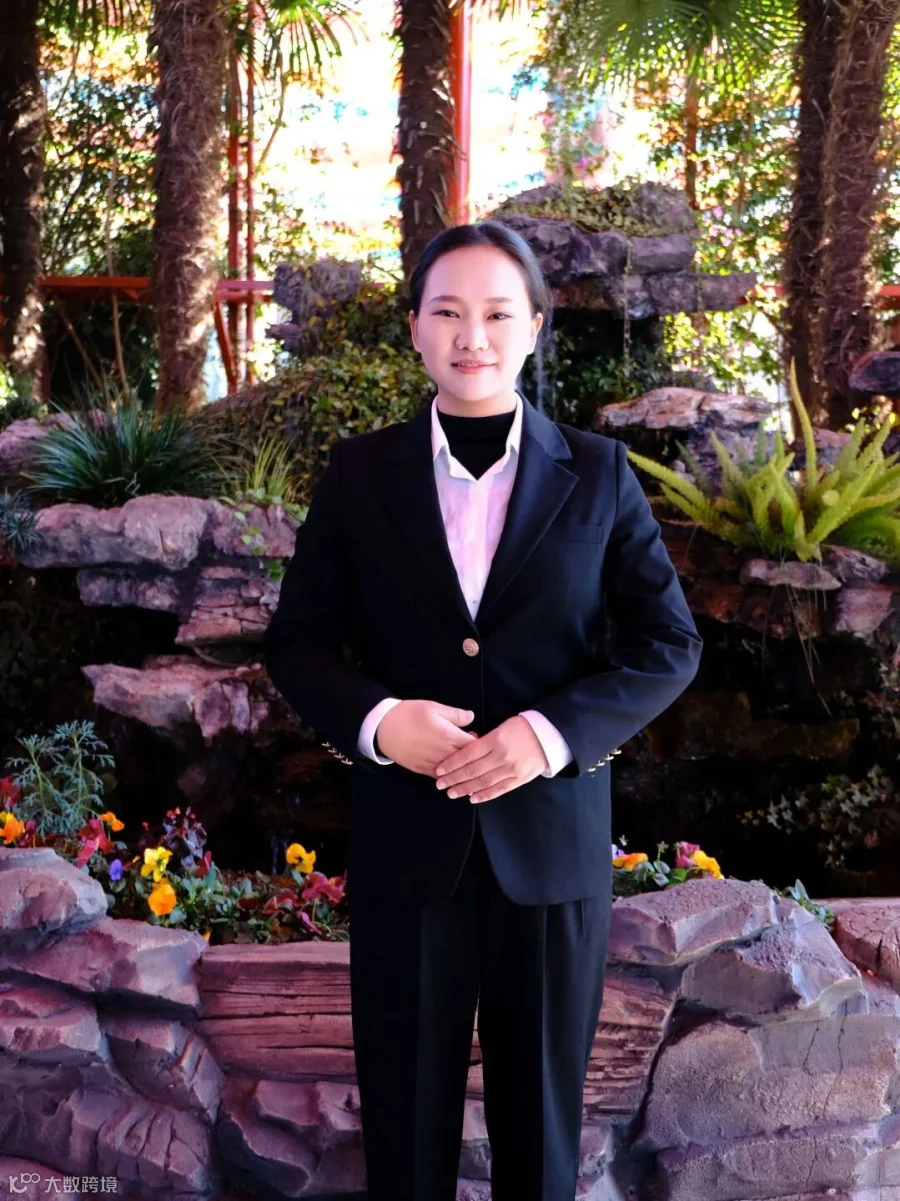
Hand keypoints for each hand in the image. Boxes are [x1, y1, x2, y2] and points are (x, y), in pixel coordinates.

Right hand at [375, 699, 477, 775]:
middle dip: (474, 758)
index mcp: (449, 736)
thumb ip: (455, 714)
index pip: (475, 746)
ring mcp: (434, 764)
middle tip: (475, 753)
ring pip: (455, 773)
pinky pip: (441, 778)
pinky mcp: (423, 771)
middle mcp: (444, 753)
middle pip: (467, 761)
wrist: (384, 728)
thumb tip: (471, 717)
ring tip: (468, 767)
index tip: (480, 740)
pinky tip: (454, 778)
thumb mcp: (433, 707)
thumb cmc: (409, 714)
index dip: (481, 744)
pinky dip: (450, 778)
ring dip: (463, 770)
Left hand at [433, 715, 548, 803]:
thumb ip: (484, 740)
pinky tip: (473, 798)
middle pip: (472, 770)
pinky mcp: (520, 779)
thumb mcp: (501, 727)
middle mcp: (501, 756)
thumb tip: (464, 751)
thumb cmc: (522, 728)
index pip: (468, 754)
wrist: (548, 736)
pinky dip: (485, 795)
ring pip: (483, 782)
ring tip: (452, 793)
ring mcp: (511, 770)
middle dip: (454, 778)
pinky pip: (499, 790)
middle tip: (440, 784)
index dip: (452, 763)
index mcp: (495, 740)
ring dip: (465, 789)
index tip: (439, 770)